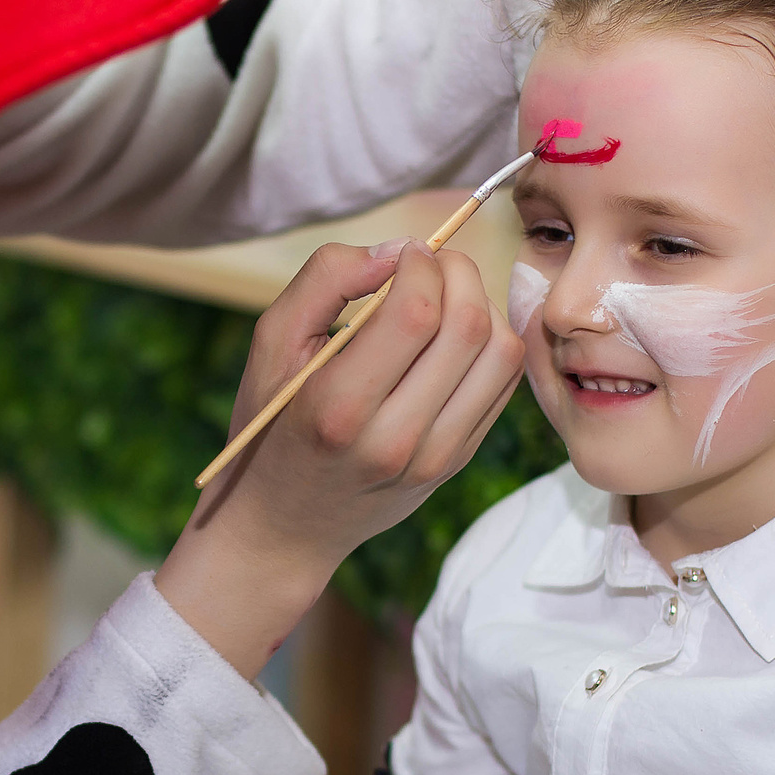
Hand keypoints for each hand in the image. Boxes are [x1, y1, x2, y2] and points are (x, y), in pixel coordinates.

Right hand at [158, 241, 520, 679]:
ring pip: (500, 353)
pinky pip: (503, 383)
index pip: (415, 311)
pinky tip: (452, 338)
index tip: (401, 256)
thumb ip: (325, 280)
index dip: (419, 263)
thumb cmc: (273, 422)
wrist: (286, 524)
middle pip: (467, 326)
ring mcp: (435, 457)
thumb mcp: (271, 344)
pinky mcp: (458, 462)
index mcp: (338, 406)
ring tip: (442, 300)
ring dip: (481, 305)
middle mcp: (394, 439)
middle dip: (457, 273)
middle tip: (429, 266)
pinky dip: (490, 342)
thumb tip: (397, 250)